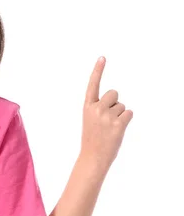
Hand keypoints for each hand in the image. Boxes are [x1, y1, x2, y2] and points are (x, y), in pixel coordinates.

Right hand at [81, 56, 132, 171]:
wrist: (92, 157)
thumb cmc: (93, 139)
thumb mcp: (91, 121)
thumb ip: (101, 108)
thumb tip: (120, 105)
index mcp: (87, 107)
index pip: (93, 85)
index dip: (98, 70)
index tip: (102, 57)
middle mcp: (96, 109)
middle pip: (114, 94)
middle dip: (115, 103)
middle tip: (108, 119)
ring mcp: (106, 116)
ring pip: (122, 105)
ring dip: (120, 115)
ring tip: (110, 128)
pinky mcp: (118, 123)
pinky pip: (129, 113)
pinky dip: (126, 120)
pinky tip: (117, 130)